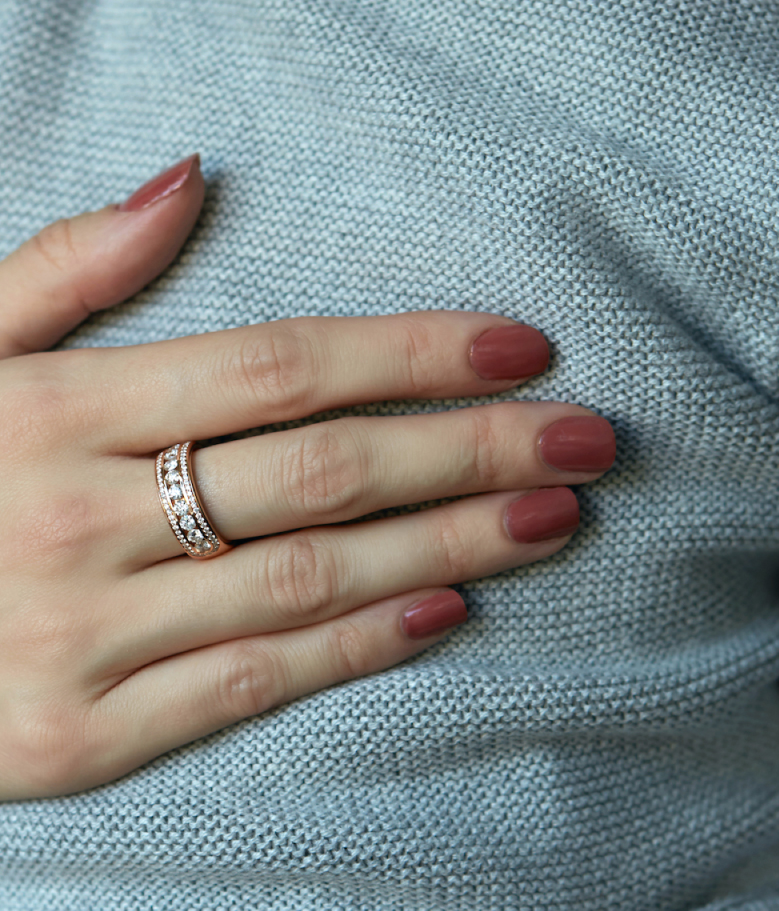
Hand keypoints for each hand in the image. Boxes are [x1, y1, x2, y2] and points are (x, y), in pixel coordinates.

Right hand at [0, 157, 614, 800]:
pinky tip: (448, 611)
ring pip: (306, 579)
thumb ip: (66, 267)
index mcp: (53, 410)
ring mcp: (80, 635)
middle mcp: (76, 517)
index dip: (408, 354)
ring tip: (555, 515)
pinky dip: (356, 647)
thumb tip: (190, 174)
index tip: (523, 346)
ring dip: (447, 546)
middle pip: (319, 472)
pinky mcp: (81, 736)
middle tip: (591, 436)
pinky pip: (247, 685)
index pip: (275, 367)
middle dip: (469, 450)